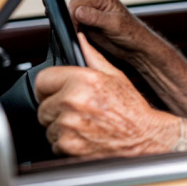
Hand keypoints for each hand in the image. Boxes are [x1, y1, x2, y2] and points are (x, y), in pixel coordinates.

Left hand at [35, 33, 174, 156]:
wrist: (143, 138)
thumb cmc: (132, 110)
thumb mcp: (115, 76)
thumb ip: (92, 56)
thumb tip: (80, 39)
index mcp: (83, 81)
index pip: (42, 79)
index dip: (50, 85)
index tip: (56, 90)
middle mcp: (72, 102)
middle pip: (43, 105)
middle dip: (56, 108)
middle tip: (78, 110)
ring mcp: (68, 126)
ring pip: (48, 126)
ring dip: (60, 126)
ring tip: (84, 124)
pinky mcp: (67, 146)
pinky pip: (54, 143)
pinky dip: (66, 142)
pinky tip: (84, 136)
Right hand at [68, 0, 154, 62]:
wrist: (137, 49)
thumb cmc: (132, 34)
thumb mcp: (114, 24)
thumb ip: (94, 17)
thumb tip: (78, 12)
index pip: (78, 2)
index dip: (74, 15)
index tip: (77, 27)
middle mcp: (97, 4)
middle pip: (73, 9)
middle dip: (73, 21)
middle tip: (81, 33)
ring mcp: (92, 16)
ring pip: (73, 19)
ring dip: (74, 28)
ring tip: (86, 36)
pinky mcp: (90, 27)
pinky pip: (76, 28)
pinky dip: (76, 33)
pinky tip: (85, 38)